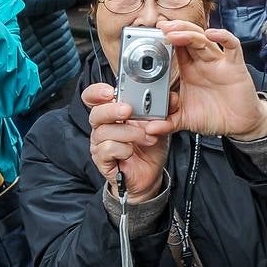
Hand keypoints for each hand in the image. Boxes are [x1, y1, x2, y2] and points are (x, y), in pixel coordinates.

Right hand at [84, 82, 172, 202]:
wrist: (150, 174)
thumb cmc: (150, 147)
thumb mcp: (157, 125)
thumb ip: (161, 110)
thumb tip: (172, 97)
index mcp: (112, 114)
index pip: (94, 97)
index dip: (97, 92)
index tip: (110, 92)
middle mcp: (102, 127)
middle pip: (96, 113)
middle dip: (112, 110)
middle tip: (128, 111)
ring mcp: (100, 144)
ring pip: (104, 132)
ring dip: (129, 133)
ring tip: (146, 138)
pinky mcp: (102, 160)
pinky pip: (108, 149)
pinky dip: (124, 148)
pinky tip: (132, 151)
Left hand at [160, 22, 266, 140]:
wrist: (240, 125)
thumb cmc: (215, 115)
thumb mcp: (185, 120)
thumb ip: (167, 122)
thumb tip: (149, 129)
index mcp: (189, 71)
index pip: (175, 49)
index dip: (164, 40)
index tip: (150, 36)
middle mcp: (203, 63)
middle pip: (188, 38)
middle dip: (175, 30)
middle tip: (161, 28)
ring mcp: (219, 63)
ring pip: (204, 40)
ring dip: (189, 34)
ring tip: (174, 33)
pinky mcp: (235, 67)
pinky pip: (232, 46)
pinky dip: (223, 37)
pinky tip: (212, 34)